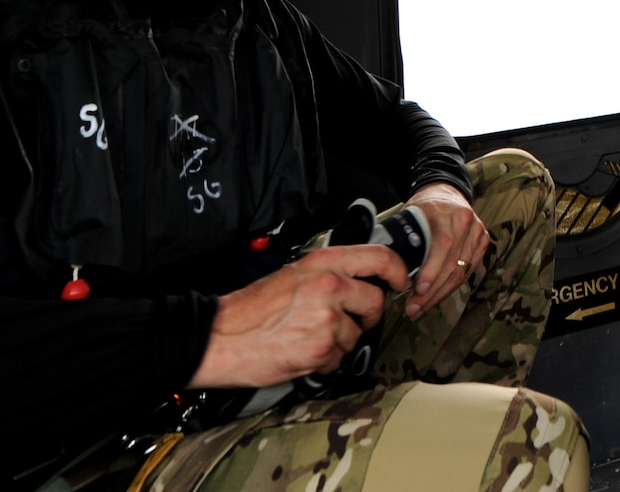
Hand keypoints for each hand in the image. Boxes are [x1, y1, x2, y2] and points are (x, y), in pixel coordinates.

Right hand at [188, 244, 407, 388]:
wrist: (219, 337)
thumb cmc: (250, 309)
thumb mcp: (294, 275)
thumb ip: (329, 274)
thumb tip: (359, 281)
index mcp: (323, 263)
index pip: (380, 258)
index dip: (398, 271)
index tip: (400, 281)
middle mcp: (330, 286)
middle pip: (375, 302)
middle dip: (365, 317)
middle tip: (347, 322)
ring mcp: (327, 318)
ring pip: (357, 334)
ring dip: (340, 342)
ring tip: (309, 337)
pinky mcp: (322, 348)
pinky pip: (340, 358)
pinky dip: (325, 361)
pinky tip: (302, 352)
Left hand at [406, 183, 490, 319]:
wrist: (445, 192)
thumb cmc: (424, 207)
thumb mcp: (410, 215)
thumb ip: (405, 238)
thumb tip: (391, 268)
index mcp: (449, 212)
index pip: (443, 244)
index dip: (432, 270)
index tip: (418, 290)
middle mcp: (468, 222)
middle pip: (453, 264)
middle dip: (432, 292)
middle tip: (413, 309)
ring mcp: (478, 232)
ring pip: (461, 273)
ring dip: (440, 294)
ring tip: (421, 308)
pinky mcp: (483, 242)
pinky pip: (468, 272)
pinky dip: (451, 287)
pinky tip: (436, 297)